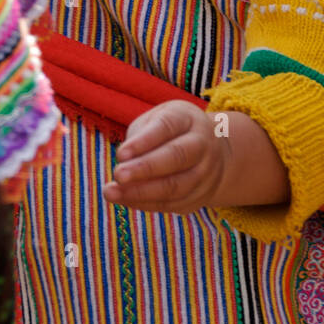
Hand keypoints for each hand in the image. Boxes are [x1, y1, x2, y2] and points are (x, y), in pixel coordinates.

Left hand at [102, 101, 229, 213]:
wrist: (212, 153)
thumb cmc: (171, 132)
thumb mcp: (156, 121)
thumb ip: (140, 137)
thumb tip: (125, 162)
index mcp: (187, 119)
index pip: (166, 127)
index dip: (144, 141)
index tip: (121, 154)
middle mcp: (202, 144)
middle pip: (176, 157)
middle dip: (145, 168)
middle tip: (118, 175)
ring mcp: (205, 172)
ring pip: (176, 186)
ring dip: (141, 192)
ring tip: (112, 192)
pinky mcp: (200, 196)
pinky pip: (173, 204)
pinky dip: (146, 204)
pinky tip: (125, 199)